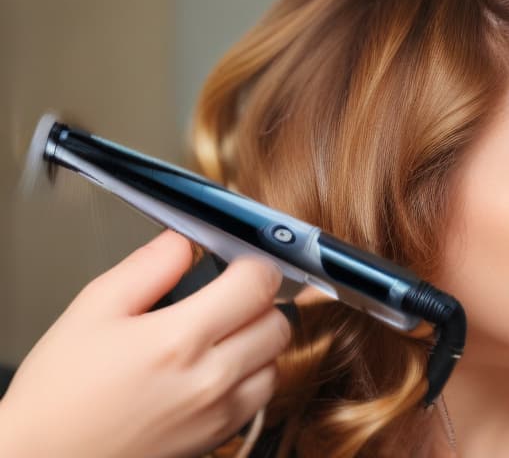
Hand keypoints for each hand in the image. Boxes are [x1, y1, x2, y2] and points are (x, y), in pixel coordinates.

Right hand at [0, 230, 289, 457]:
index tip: (242, 261)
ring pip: (276, 360)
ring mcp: (219, 414)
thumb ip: (149, 265)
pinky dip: (255, 372)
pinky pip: (262, 395)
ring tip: (225, 329)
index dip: (256, 263)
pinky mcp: (218, 436)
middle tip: (232, 292)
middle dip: (261, 299)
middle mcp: (210, 380)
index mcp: (180, 339)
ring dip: (260, 337)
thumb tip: (184, 241)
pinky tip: (221, 364)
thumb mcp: (96, 307)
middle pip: (277, 323)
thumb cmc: (63, 390)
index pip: (256, 285)